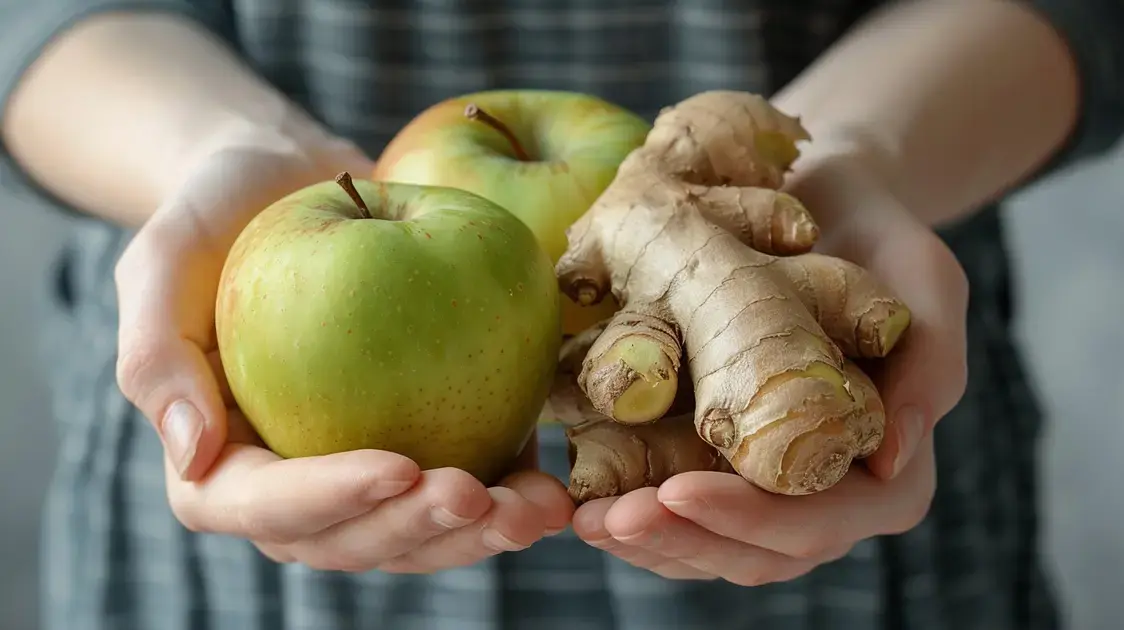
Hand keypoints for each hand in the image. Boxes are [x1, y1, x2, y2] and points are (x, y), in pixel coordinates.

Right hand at [113, 123, 572, 572]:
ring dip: (476, 534)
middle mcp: (294, 486)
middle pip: (353, 539)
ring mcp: (362, 470)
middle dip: (417, 530)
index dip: (334, 498)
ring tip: (536, 509)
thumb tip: (195, 453)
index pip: (268, 506)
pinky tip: (554, 488)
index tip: (402, 464)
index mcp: (220, 464)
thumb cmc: (215, 217)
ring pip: (416, 533)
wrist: (292, 184)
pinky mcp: (424, 442)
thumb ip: (157, 355)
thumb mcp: (162, 263)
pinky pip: (466, 486)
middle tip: (478, 497)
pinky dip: (509, 494)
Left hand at [571, 153, 968, 583]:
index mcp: (886, 476)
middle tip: (607, 519)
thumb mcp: (926, 284)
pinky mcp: (722, 460)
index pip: (816, 522)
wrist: (828, 210)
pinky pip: (677, 504)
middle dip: (677, 540)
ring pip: (706, 544)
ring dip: (644, 539)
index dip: (745, 520)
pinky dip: (632, 502)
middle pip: (751, 551)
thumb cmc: (884, 243)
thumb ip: (929, 368)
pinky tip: (582, 495)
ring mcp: (770, 486)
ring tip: (582, 518)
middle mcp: (827, 496)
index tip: (675, 491)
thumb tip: (890, 462)